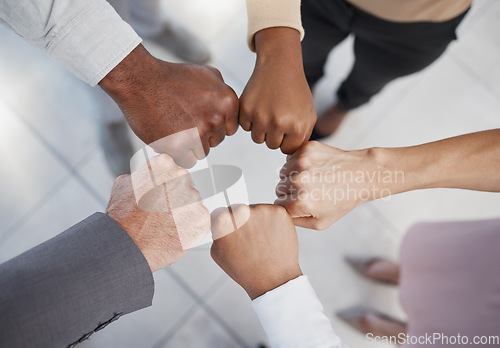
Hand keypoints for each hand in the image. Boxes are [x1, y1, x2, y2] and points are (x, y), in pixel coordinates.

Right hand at [99, 44, 238, 167]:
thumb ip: (224, 93)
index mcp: (228, 102)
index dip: (213, 124)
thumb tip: (231, 110)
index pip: (229, 128)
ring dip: (189, 145)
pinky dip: (178, 154)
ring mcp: (198, 134)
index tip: (197, 115)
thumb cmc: (172, 77)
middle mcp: (216, 118)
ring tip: (173, 127)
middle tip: (182, 119)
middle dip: (201, 134)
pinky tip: (168, 137)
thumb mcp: (208, 74)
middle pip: (216, 141)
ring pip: (202, 152)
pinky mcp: (179, 147)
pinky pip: (187, 161)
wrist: (140, 80)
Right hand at [107, 154, 210, 271]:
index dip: (163, 185)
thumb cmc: (123, 218)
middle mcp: (182, 177)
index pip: (171, 170)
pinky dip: (190, 227)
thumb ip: (141, 175)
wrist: (128, 246)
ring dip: (183, 212)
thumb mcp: (123, 185)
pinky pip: (199, 220)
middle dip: (175, 197)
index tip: (157, 194)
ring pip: (192, 203)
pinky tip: (174, 232)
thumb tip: (146, 176)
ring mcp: (194, 198)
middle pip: (184, 185)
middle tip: (160, 212)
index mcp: (165, 165)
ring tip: (165, 224)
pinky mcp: (202, 218)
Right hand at [210, 204, 301, 299]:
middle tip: (250, 239)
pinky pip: (272, 212)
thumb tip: (219, 223)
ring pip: (257, 210)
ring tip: (262, 241)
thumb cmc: (248, 270)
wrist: (273, 279)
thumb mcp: (218, 254)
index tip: (233, 232)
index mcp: (224, 221)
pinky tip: (272, 238)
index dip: (228, 224)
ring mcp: (262, 210)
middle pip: (239, 209)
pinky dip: (273, 222)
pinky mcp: (279, 212)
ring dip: (258, 221)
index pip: (222, 212)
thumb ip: (216, 234)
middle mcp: (242, 212)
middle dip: (243, 221)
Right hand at [239, 28, 316, 153]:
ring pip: (258, 138)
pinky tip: (259, 105)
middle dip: (275, 134)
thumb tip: (292, 155)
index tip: (288, 124)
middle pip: (271, 145)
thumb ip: (303, 136)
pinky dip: (250, 119)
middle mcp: (278, 124)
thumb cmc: (296, 90)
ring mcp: (260, 117)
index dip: (287, 138)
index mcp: (297, 127)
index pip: (287, 149)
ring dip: (262, 128)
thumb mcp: (308, 114)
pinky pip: (245, 127)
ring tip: (269, 110)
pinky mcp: (245, 109)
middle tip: (278, 114)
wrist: (279, 65)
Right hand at [275, 141, 401, 229]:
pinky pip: (291, 158)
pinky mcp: (307, 149)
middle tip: (311, 191)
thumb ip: (295, 222)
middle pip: (279, 188)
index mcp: (300, 202)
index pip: (278, 205)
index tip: (303, 204)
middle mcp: (298, 181)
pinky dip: (298, 163)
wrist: (363, 174)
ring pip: (283, 172)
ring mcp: (302, 162)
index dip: (290, 206)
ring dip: (293, 176)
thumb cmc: (343, 199)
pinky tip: (315, 168)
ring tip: (314, 179)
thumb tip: (279, 213)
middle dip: (291, 191)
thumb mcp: (320, 223)